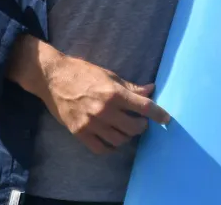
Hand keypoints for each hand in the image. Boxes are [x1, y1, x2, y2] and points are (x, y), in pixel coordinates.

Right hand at [6, 35, 169, 153]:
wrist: (53, 78)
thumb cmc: (83, 73)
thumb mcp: (109, 76)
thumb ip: (130, 87)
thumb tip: (150, 90)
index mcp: (114, 93)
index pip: (144, 107)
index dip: (158, 114)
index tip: (167, 119)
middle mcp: (105, 110)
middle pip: (134, 127)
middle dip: (141, 126)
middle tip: (140, 122)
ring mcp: (92, 123)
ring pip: (119, 140)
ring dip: (127, 136)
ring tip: (125, 129)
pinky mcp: (80, 133)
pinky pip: (101, 148)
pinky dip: (110, 147)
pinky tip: (112, 139)